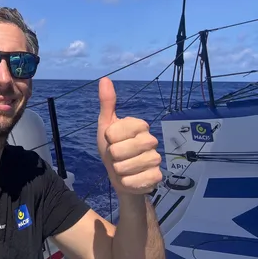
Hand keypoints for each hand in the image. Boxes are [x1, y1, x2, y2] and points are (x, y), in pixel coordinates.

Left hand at [97, 77, 162, 194]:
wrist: (121, 176)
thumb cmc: (112, 147)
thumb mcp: (105, 126)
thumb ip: (107, 103)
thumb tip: (105, 79)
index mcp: (139, 125)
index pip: (113, 132)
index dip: (108, 139)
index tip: (111, 140)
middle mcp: (151, 140)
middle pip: (118, 151)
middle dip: (112, 157)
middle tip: (117, 156)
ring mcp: (156, 159)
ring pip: (125, 167)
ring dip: (119, 170)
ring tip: (123, 167)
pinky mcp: (157, 177)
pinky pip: (135, 181)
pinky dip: (127, 182)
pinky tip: (131, 178)